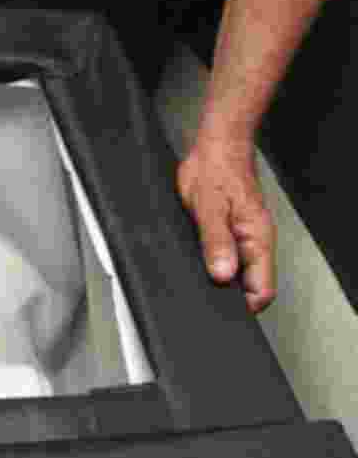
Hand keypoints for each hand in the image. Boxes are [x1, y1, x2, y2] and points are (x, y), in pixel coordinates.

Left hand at [177, 135, 275, 313]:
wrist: (214, 148)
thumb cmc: (216, 172)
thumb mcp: (210, 208)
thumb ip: (216, 242)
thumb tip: (223, 275)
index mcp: (257, 241)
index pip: (262, 290)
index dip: (244, 306)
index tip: (221, 309)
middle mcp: (253, 243)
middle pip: (249, 285)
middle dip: (228, 295)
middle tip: (202, 293)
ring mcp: (242, 238)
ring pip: (235, 272)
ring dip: (218, 277)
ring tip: (196, 275)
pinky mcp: (228, 232)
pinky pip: (224, 256)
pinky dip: (211, 262)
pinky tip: (195, 259)